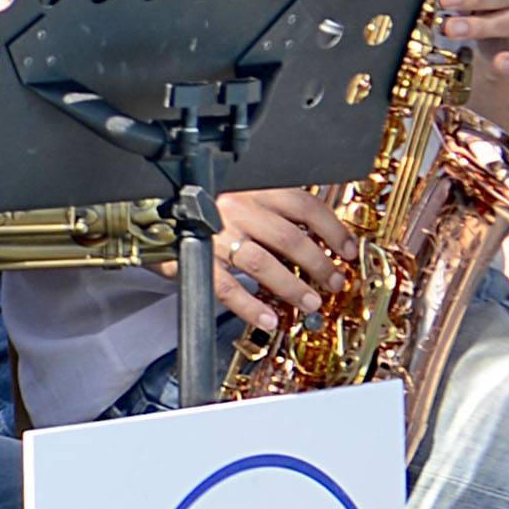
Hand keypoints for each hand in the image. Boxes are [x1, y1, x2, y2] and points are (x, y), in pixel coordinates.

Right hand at [207, 187, 359, 340]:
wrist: (160, 212)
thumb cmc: (208, 207)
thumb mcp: (245, 198)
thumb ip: (276, 214)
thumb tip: (320, 242)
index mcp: (255, 189)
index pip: (304, 206)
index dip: (332, 230)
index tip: (348, 250)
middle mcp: (237, 207)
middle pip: (288, 238)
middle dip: (318, 264)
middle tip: (333, 282)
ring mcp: (216, 234)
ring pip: (262, 263)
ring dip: (291, 287)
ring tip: (309, 302)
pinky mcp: (197, 259)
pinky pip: (227, 288)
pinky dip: (250, 307)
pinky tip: (267, 319)